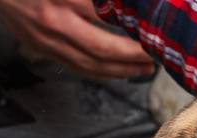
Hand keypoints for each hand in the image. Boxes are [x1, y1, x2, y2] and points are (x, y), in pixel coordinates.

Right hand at [0, 0, 153, 79]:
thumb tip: (120, 3)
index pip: (108, 15)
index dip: (134, 26)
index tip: (154, 29)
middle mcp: (56, 22)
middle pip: (103, 49)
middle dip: (133, 57)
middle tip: (156, 55)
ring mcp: (47, 39)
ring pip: (90, 65)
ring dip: (120, 71)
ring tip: (143, 69)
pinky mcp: (41, 48)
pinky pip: (75, 67)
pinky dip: (100, 72)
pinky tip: (116, 72)